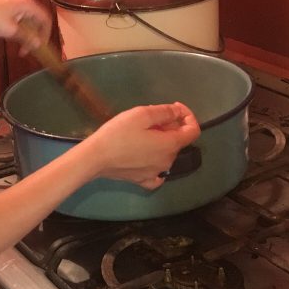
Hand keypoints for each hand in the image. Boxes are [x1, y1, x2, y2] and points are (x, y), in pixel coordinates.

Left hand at [0, 0, 51, 53]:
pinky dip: (16, 27)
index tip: (40, 47)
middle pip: (35, 19)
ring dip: (24, 33)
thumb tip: (39, 44)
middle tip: (25, 50)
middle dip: (32, 36)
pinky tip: (8, 35)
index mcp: (28, 3)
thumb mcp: (11, 31)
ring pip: (26, 19)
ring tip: (16, 44)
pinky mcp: (5, 2)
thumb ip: (28, 38)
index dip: (45, 35)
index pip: (45, 19)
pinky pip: (17, 16)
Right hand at [85, 102, 199, 190]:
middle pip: (178, 141)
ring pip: (167, 154)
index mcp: (170, 145)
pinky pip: (158, 173)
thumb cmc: (118, 134)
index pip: (193, 131)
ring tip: (142, 132)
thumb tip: (178, 112)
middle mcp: (168, 162)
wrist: (95, 158)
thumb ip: (164, 112)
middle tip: (150, 117)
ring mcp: (156, 174)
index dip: (188, 116)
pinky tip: (148, 157)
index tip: (175, 108)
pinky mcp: (143, 181)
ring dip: (161, 141)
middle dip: (170, 127)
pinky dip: (157, 162)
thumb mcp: (142, 114)